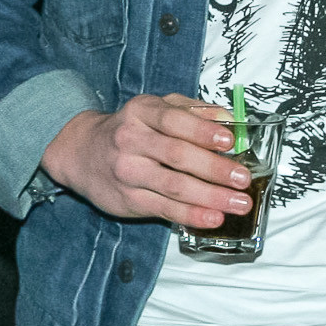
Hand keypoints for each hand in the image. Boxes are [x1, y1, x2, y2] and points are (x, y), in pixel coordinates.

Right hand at [39, 93, 255, 228]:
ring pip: (174, 186)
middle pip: (176, 155)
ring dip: (211, 196)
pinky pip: (165, 209)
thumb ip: (192, 110)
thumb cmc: (131, 129)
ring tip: (239, 203)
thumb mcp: (155, 108)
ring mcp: (129, 172)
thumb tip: (230, 119)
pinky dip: (192, 215)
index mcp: (142, 112)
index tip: (230, 142)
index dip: (203, 131)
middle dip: (214, 169)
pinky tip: (214, 218)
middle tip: (243, 179)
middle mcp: (131, 140)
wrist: (82, 152)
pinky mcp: (129, 199)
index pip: (174, 119)